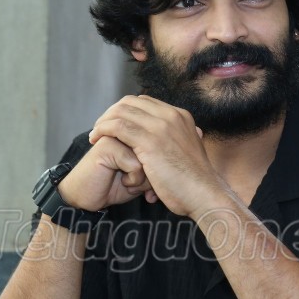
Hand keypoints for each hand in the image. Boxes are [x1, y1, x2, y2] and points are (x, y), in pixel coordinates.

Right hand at [56, 135, 156, 211]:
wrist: (88, 198)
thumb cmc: (117, 186)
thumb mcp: (146, 173)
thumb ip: (159, 158)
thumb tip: (176, 158)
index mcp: (138, 128)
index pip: (163, 142)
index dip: (160, 165)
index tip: (150, 178)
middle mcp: (129, 126)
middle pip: (157, 148)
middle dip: (152, 171)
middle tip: (138, 181)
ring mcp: (117, 133)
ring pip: (148, 156)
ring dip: (143, 177)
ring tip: (130, 181)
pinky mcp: (108, 145)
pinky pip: (136, 165)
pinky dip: (133, 180)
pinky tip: (122, 182)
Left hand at [87, 95, 226, 217]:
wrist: (204, 195)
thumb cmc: (194, 183)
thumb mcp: (188, 153)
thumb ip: (178, 141)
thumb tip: (172, 140)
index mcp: (181, 116)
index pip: (145, 102)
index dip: (125, 111)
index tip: (113, 124)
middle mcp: (171, 116)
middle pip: (130, 102)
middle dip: (111, 112)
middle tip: (99, 128)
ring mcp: (161, 126)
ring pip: (121, 111)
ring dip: (103, 121)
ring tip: (94, 135)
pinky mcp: (150, 141)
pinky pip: (118, 126)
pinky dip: (103, 130)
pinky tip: (96, 140)